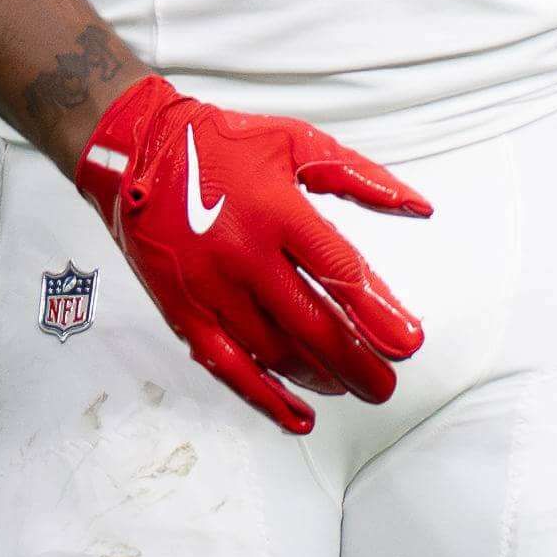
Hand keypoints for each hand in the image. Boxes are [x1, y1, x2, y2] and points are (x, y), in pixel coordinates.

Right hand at [77, 72, 430, 433]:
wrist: (136, 152)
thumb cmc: (222, 146)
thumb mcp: (297, 142)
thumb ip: (361, 177)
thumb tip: (420, 209)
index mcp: (276, 211)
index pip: (337, 271)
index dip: (377, 313)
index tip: (407, 343)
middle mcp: (244, 255)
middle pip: (311, 324)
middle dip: (356, 361)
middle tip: (386, 383)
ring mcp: (211, 289)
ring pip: (274, 352)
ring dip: (320, 377)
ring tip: (353, 386)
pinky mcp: (184, 313)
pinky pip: (228, 367)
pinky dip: (266, 397)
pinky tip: (298, 415)